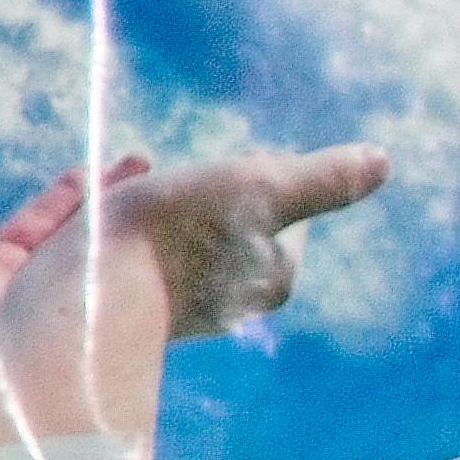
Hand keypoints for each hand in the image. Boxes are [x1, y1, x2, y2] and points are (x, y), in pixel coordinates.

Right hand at [114, 143, 389, 338]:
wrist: (77, 300)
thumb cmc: (174, 240)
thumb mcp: (260, 190)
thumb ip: (321, 178)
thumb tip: (383, 160)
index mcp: (269, 278)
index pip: (283, 216)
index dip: (265, 178)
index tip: (248, 159)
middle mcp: (220, 297)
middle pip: (223, 228)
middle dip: (207, 191)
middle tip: (195, 165)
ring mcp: (154, 300)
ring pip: (161, 235)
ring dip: (151, 195)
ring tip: (138, 165)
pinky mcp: (97, 296)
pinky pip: (109, 240)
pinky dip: (103, 206)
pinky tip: (88, 179)